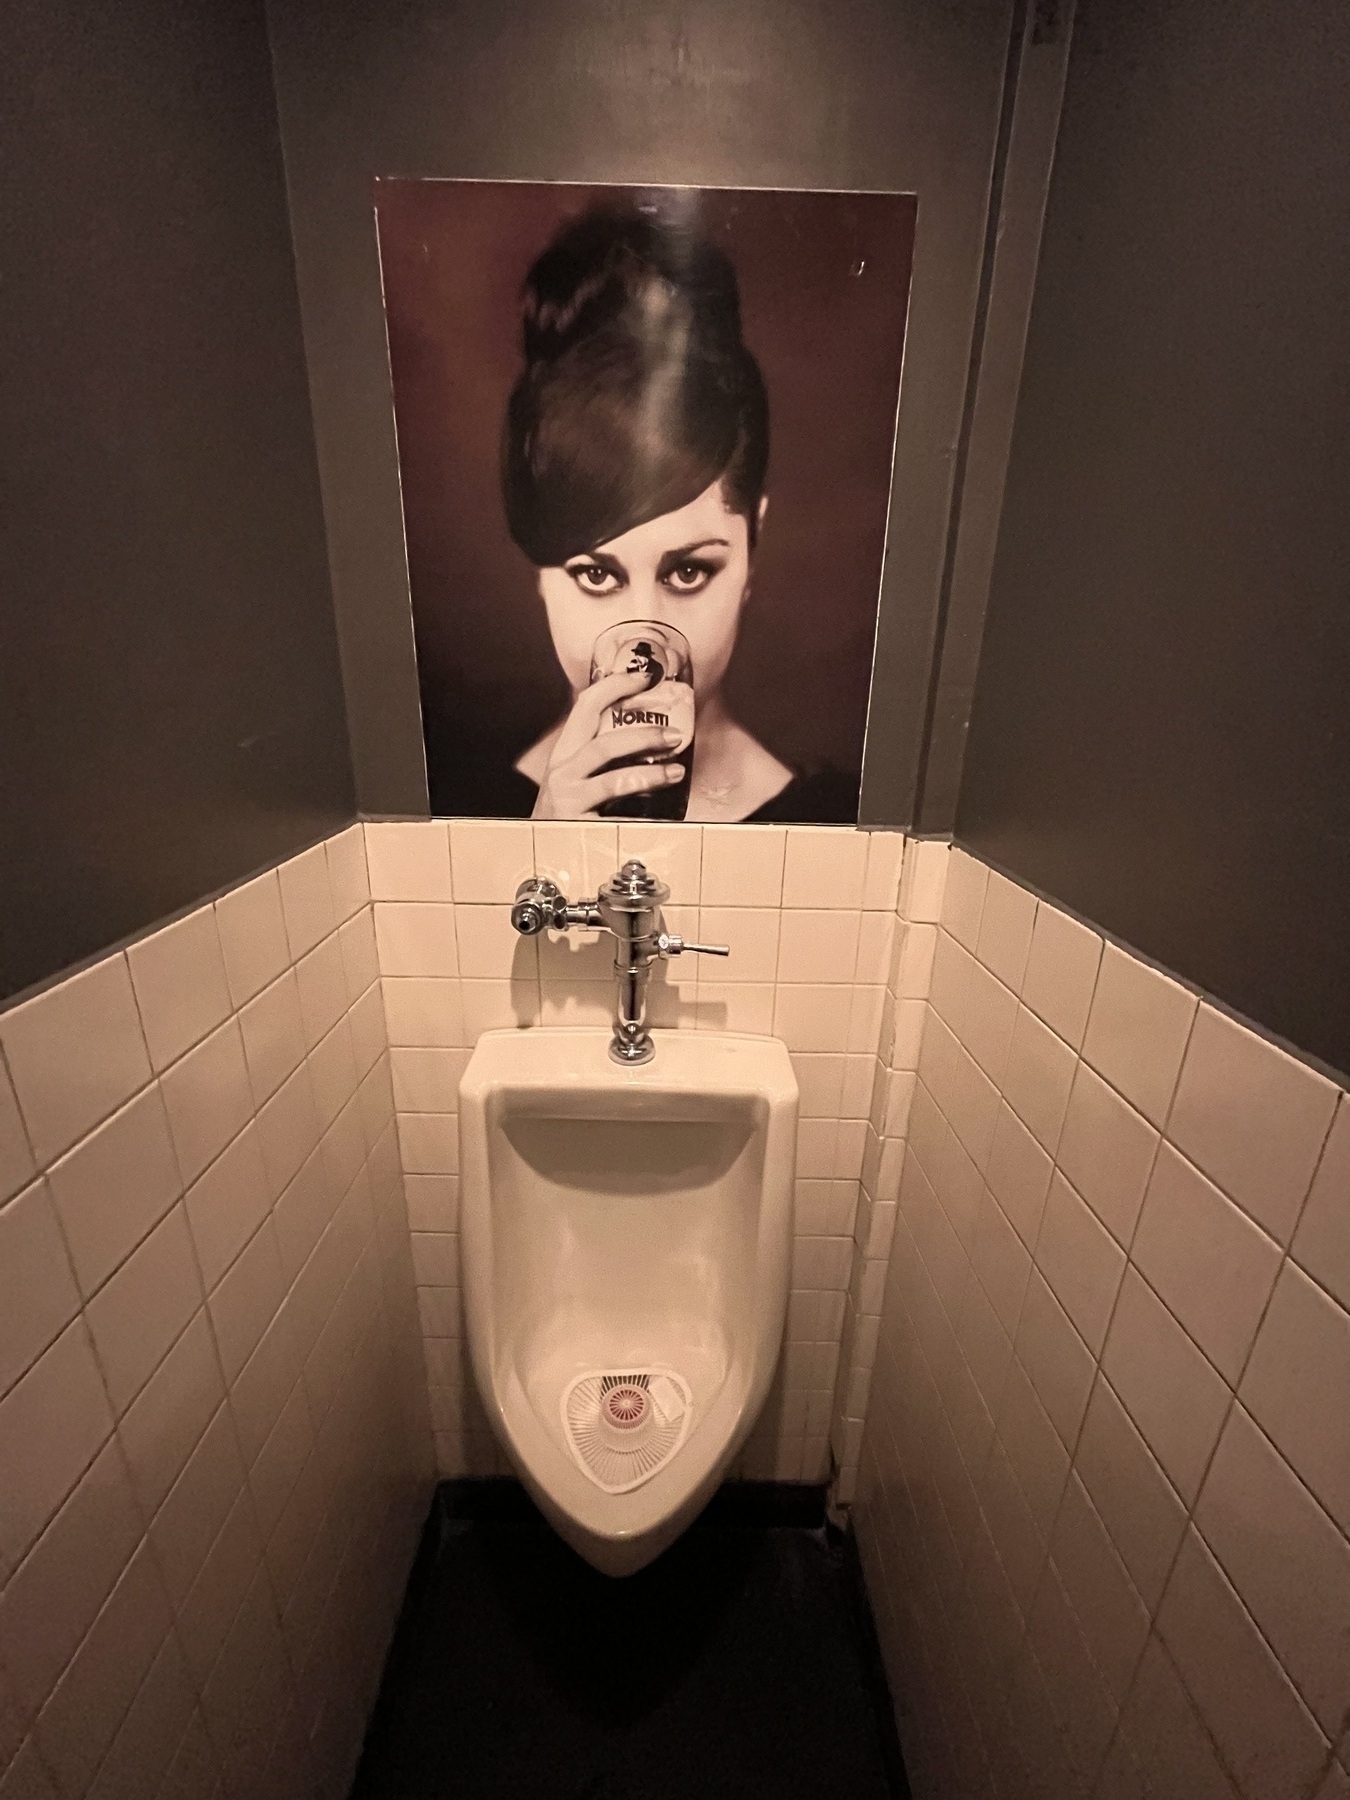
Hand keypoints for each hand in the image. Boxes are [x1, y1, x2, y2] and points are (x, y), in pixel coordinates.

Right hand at [531, 670, 685, 819]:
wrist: (536, 850)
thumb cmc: (564, 811)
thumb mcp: (574, 777)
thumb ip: (600, 756)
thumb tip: (647, 733)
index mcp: (565, 753)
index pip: (585, 707)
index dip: (615, 687)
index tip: (645, 676)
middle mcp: (563, 773)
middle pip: (604, 744)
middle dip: (644, 736)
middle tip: (675, 736)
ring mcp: (569, 800)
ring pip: (613, 780)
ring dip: (650, 774)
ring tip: (676, 772)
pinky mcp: (579, 827)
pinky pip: (619, 821)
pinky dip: (646, 820)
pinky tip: (665, 818)